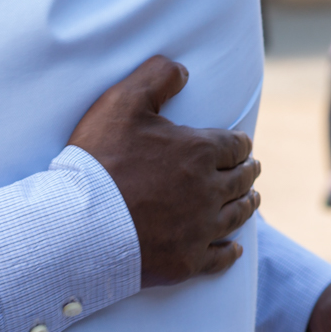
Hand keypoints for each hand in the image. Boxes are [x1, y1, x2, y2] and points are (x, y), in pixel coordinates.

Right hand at [67, 56, 261, 287]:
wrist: (78, 225)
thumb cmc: (100, 161)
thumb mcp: (122, 102)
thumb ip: (156, 77)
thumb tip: (183, 70)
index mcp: (201, 151)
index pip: (236, 145)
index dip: (240, 144)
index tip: (242, 146)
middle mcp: (209, 190)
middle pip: (242, 179)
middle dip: (248, 172)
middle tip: (252, 170)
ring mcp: (200, 228)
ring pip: (236, 215)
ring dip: (247, 205)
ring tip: (252, 200)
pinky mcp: (187, 261)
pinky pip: (220, 257)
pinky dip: (230, 251)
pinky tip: (233, 248)